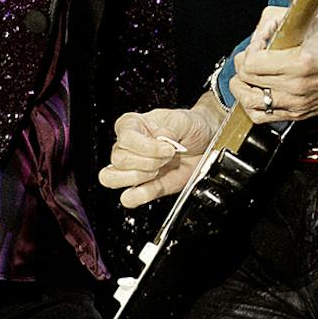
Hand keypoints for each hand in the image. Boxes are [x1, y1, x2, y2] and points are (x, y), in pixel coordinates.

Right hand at [98, 99, 226, 206]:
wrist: (205, 143)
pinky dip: (141, 195)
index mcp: (133, 125)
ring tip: (159, 170)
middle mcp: (128, 147)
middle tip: (168, 156)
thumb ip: (171, 128)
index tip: (168, 147)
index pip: (125, 138)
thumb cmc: (190, 126)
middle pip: (119, 160)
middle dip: (149, 161)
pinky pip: (128, 198)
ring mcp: (133, 168)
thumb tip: (160, 139)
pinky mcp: (143, 187)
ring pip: (112, 179)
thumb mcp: (184, 120)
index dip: (147, 146)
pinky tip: (157, 184)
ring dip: (139, 177)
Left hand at [230, 9, 317, 121]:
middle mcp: (297, 86)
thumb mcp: (309, 21)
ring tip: (245, 79)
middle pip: (248, 80)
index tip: (257, 47)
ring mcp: (296, 103)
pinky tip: (256, 94)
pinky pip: (263, 117)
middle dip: (243, 66)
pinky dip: (252, 106)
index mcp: (300, 61)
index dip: (249, 52)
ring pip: (250, 103)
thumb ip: (275, 21)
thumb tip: (256, 35)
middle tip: (251, 58)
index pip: (252, 63)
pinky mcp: (298, 114)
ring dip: (242, 89)